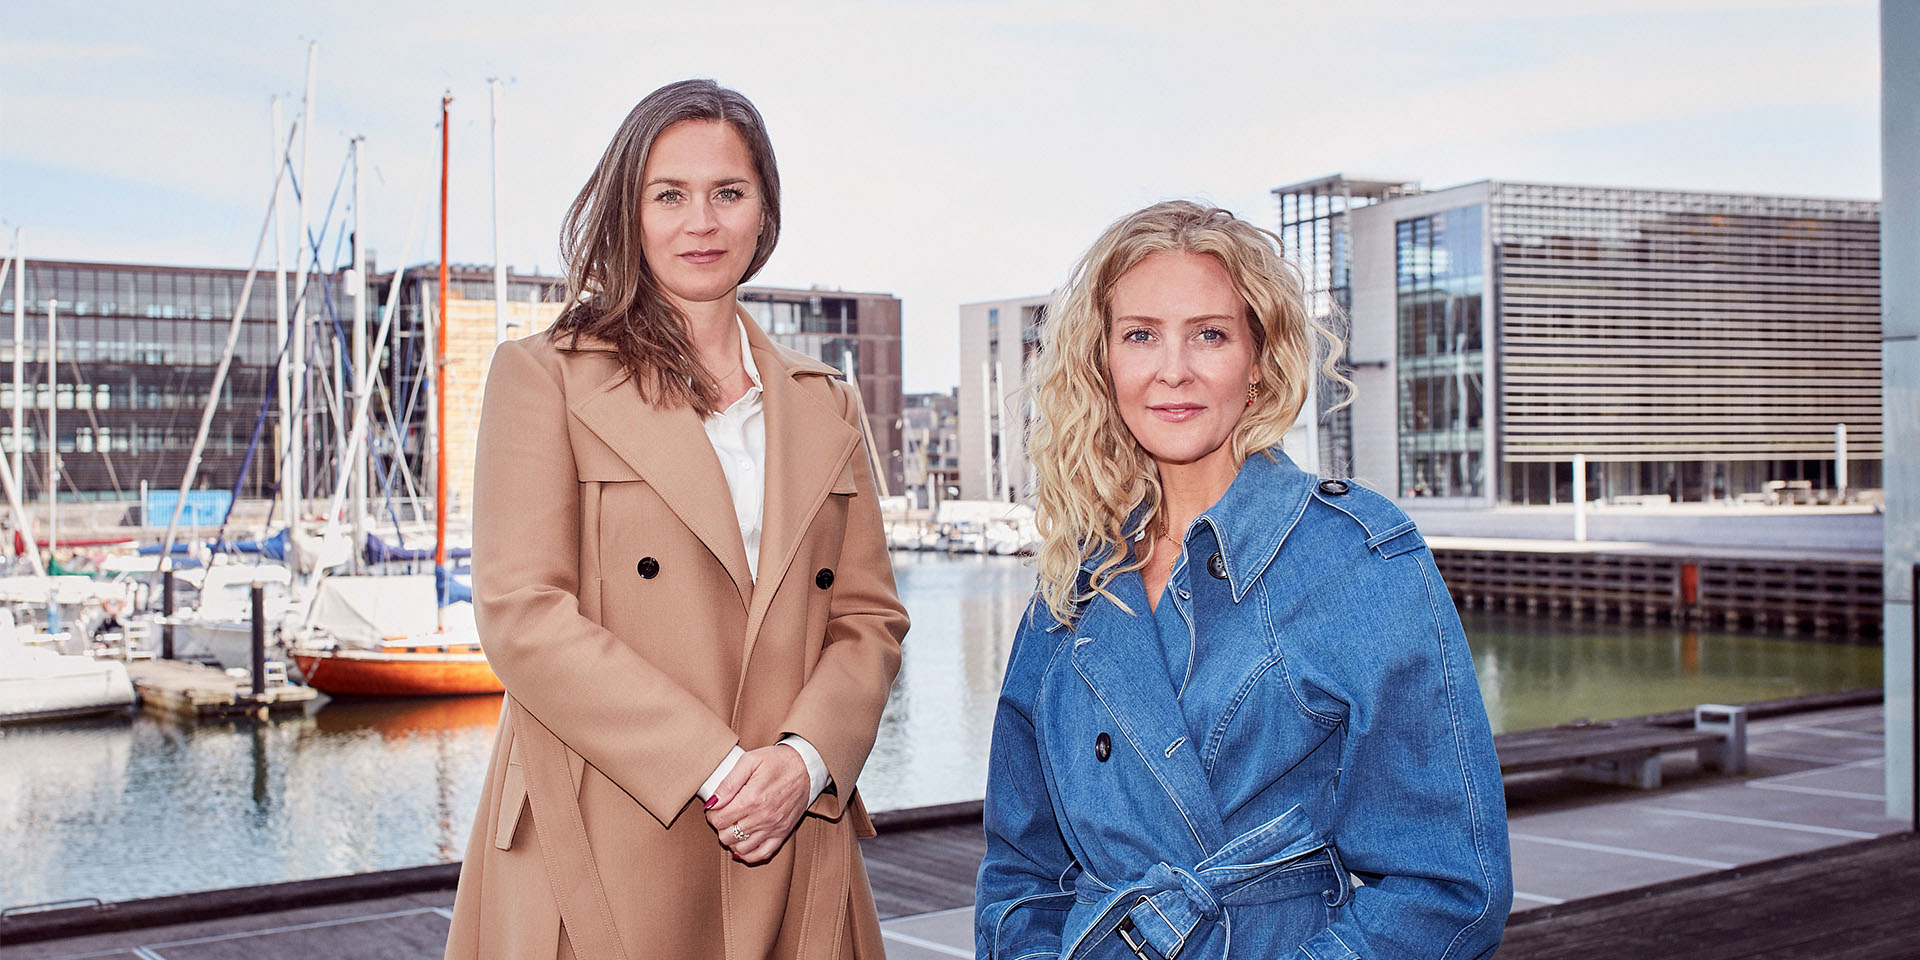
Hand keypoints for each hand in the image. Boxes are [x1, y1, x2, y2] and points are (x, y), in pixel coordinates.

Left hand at [705, 744, 809, 863]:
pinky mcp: (782, 834)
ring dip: (731, 839)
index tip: (714, 807)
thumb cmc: (778, 761)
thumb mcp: (750, 761)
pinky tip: (743, 843)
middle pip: (726, 836)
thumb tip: (712, 802)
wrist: (807, 767)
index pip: (718, 819)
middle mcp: (762, 818)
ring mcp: (773, 828)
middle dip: (719, 826)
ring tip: (732, 826)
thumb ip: (729, 782)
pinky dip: (748, 854)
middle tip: (722, 814)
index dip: (711, 814)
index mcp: (751, 799)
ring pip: (740, 848)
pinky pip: (761, 855)